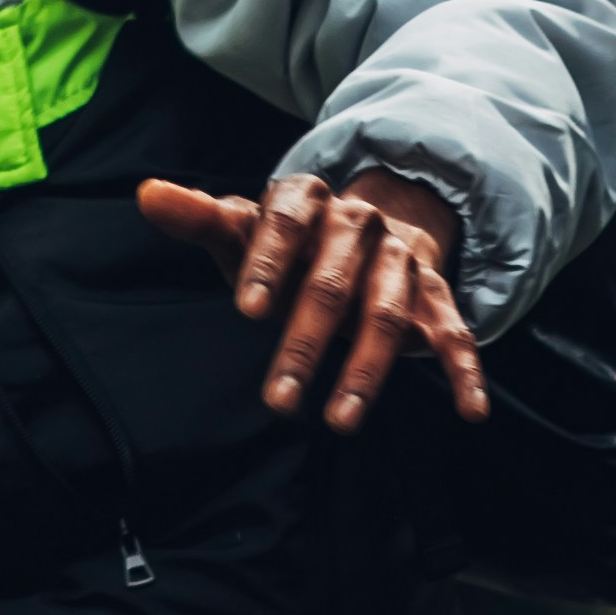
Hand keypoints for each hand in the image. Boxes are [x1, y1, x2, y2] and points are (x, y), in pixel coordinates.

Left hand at [136, 163, 491, 438]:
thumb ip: (198, 216)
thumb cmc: (288, 240)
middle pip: (332, 281)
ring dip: (366, 370)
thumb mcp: (243, 227)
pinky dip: (465, 370)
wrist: (366, 227)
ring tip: (339, 421)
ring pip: (387, 313)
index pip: (286, 222)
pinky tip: (469, 411)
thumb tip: (146, 193)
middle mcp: (359, 223)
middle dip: (306, 341)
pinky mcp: (434, 296)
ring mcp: (400, 260)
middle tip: (279, 400)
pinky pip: (454, 332)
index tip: (247, 311)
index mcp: (307, 199)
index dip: (268, 264)